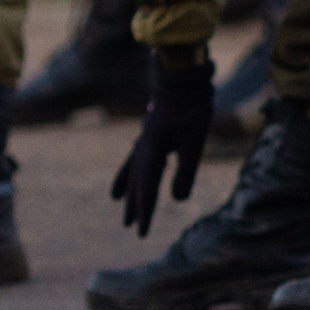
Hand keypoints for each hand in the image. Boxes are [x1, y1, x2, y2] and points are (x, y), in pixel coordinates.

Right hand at [111, 53, 215, 235]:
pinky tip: (131, 168)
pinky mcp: (152, 129)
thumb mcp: (194, 142)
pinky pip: (137, 153)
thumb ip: (186, 171)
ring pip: (133, 167)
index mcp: (152, 151)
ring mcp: (146, 136)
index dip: (144, 212)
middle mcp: (144, 146)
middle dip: (134, 203)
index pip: (146, 188)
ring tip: (115, 200)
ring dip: (128, 185)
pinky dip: (132, 165)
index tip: (141, 233)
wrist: (183, 76)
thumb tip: (178, 200)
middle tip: (128, 225)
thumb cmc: (191, 107)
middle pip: (136, 180)